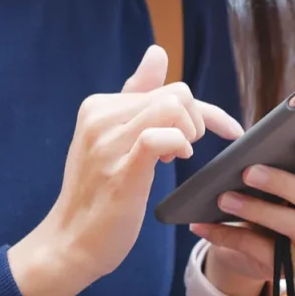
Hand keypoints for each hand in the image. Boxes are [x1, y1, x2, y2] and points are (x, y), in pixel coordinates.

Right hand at [8, 46, 243, 295]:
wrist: (70, 242)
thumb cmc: (98, 195)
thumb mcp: (115, 139)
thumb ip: (137, 98)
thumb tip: (157, 53)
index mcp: (99, 105)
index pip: (165, 86)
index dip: (201, 109)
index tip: (224, 130)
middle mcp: (100, 115)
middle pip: (175, 93)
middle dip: (196, 121)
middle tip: (184, 153)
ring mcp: (108, 141)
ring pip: (172, 106)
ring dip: (189, 133)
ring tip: (177, 158)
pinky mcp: (121, 168)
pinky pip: (160, 136)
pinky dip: (179, 144)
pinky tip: (175, 161)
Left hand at [189, 136, 294, 295]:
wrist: (257, 245)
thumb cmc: (272, 198)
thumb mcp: (277, 178)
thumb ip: (276, 162)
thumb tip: (249, 147)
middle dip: (283, 183)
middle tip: (249, 172)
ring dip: (257, 211)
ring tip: (224, 198)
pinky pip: (264, 251)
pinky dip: (231, 237)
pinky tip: (204, 225)